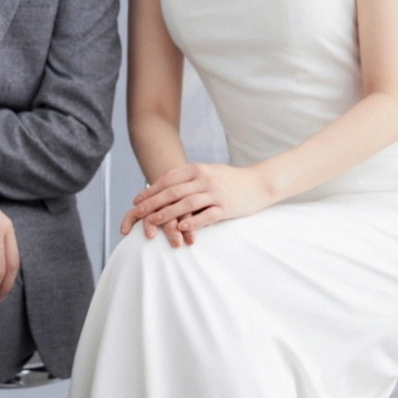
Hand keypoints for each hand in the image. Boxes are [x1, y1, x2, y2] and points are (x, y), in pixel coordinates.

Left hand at [120, 162, 276, 243]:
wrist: (259, 183)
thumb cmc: (231, 179)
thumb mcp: (208, 172)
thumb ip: (189, 177)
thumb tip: (166, 186)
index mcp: (198, 169)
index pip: (168, 179)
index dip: (151, 190)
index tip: (137, 200)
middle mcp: (205, 179)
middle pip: (173, 192)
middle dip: (152, 203)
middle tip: (137, 213)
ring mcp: (215, 193)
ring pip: (186, 204)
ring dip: (168, 213)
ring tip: (153, 222)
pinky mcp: (226, 207)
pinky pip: (206, 215)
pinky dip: (192, 222)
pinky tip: (180, 228)